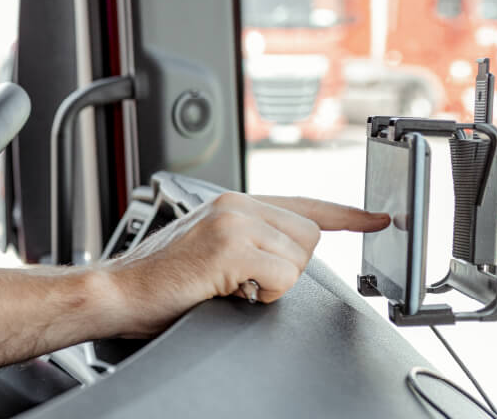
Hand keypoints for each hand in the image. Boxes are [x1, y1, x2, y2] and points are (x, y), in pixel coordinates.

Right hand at [102, 192, 389, 337]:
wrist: (120, 291)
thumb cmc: (159, 279)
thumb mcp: (209, 247)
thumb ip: (249, 239)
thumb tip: (286, 254)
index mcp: (232, 202)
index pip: (302, 204)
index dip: (346, 215)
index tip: (377, 218)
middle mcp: (235, 204)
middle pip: (310, 237)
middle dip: (288, 268)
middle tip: (246, 281)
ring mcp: (234, 223)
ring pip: (299, 258)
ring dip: (274, 283)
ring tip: (231, 285)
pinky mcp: (232, 248)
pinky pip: (282, 277)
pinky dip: (264, 294)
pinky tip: (229, 291)